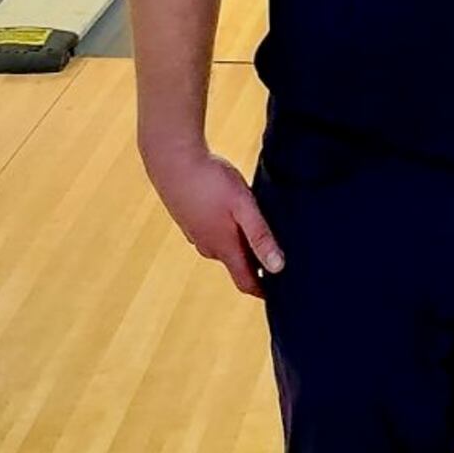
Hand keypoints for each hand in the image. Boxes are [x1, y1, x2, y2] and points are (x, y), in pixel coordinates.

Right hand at [143, 144, 283, 298]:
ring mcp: (195, 233)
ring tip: (261, 237)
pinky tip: (234, 217)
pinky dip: (227, 232)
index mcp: (223, 247)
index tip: (281, 294)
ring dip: (241, 247)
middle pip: (237, 264)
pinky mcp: (189, 219)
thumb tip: (276, 267)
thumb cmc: (210, 180)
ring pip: (224, 247)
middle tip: (280, 259)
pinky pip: (213, 233)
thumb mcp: (244, 206)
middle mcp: (208, 246)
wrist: (172, 158)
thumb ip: (260, 236)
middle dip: (256, 266)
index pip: (246, 282)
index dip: (264, 291)